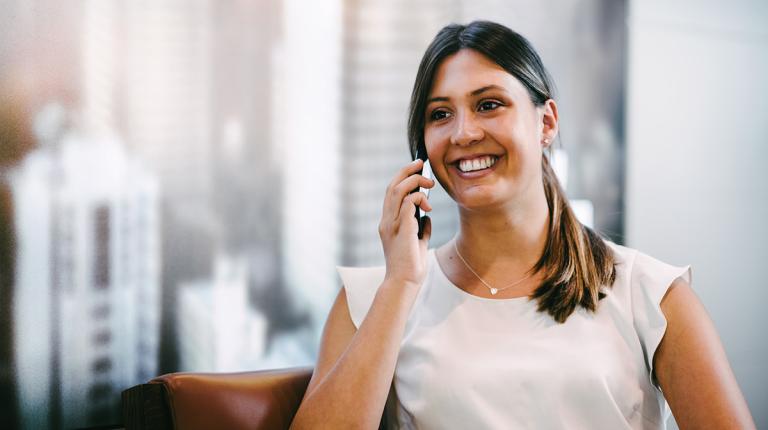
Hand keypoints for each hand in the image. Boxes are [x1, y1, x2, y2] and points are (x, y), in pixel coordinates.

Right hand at [378, 159, 434, 287]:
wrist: (404, 282)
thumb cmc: (411, 267)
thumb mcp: (417, 243)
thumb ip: (420, 230)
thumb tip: (427, 219)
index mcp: (388, 223)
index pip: (391, 193)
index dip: (402, 178)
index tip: (416, 169)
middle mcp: (386, 221)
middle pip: (392, 186)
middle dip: (406, 171)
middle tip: (421, 163)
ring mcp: (391, 224)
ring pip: (397, 191)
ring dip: (414, 182)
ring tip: (429, 184)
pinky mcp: (401, 229)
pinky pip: (407, 203)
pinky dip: (418, 198)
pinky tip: (427, 204)